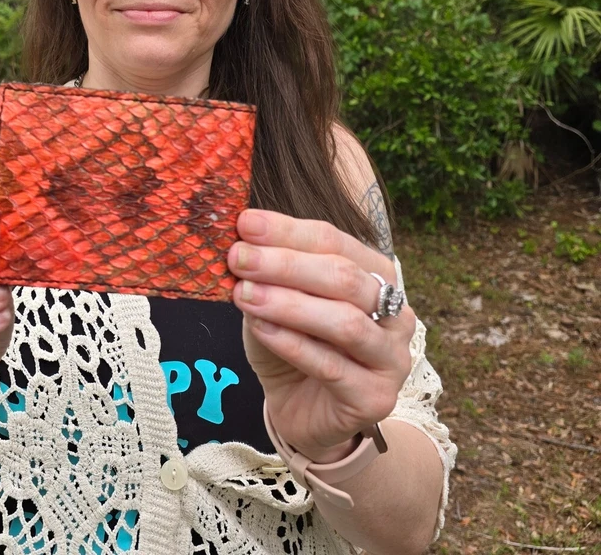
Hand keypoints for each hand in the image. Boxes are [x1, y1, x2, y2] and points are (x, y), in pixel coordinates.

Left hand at [227, 209, 414, 461]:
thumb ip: (268, 274)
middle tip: (239, 258)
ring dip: (289, 303)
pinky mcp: (377, 397)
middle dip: (285, 264)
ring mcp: (392, 357)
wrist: (301, 410)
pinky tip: (260, 328)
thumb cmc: (293, 345)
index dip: (287, 230)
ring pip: (345, 322)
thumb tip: (240, 240)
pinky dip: (292, 343)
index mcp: (375, 274)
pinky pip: (332, 366)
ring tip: (244, 294)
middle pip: (344, 277)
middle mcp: (395, 313)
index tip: (244, 223)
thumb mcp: (276, 300)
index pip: (334, 240)